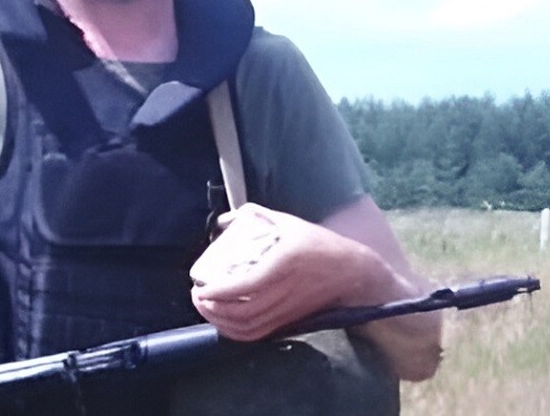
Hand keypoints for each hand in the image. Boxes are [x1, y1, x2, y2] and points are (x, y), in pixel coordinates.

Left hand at [190, 203, 388, 341]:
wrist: (352, 272)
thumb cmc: (318, 244)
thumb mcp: (288, 223)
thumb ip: (255, 216)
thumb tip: (224, 220)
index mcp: (284, 264)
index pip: (247, 285)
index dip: (219, 291)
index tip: (200, 285)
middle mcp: (285, 291)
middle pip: (243, 312)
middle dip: (213, 308)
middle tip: (197, 295)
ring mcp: (287, 310)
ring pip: (249, 327)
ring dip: (220, 322)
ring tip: (204, 307)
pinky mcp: (289, 321)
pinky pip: (258, 334)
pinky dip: (236, 332)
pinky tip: (222, 321)